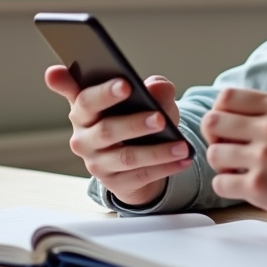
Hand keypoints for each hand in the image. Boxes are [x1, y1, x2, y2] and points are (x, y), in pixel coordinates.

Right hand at [45, 66, 191, 207]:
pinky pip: (140, 175)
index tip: (124, 83)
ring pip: (126, 157)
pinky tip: (183, 160)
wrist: (137, 156)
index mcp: (84, 110)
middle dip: (135, 124)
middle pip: (105, 130)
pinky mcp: (113, 183)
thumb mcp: (148, 100)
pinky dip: (165, 167)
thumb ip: (154, 89)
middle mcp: (83, 137)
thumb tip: (158, 87)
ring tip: (181, 145)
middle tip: (159, 118)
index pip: (86, 99)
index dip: (103, 92)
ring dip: (156, 152)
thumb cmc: (137, 117)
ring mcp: (96, 163)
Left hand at [201, 77, 266, 226]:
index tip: (229, 122)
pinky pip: (222, 183)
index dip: (222, 110)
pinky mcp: (259, 187)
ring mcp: (263, 158)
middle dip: (216, 135)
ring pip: (214, 154)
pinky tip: (243, 186)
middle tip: (228, 145)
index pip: (228, 97)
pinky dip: (227, 185)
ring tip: (238, 168)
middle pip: (213, 122)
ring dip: (222, 162)